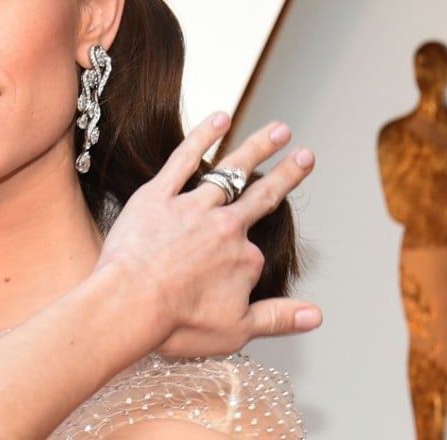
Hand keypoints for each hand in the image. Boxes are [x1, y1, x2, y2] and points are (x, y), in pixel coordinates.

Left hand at [94, 112, 320, 358]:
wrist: (128, 305)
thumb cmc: (176, 323)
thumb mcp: (235, 330)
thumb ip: (278, 318)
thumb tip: (317, 315)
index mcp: (244, 259)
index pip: (254, 255)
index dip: (244, 268)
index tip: (229, 280)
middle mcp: (225, 227)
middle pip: (262, 196)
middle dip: (287, 174)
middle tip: (307, 153)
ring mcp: (192, 206)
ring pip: (230, 170)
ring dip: (257, 148)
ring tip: (279, 128)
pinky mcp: (158, 194)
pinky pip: (184, 159)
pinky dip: (202, 136)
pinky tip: (221, 116)